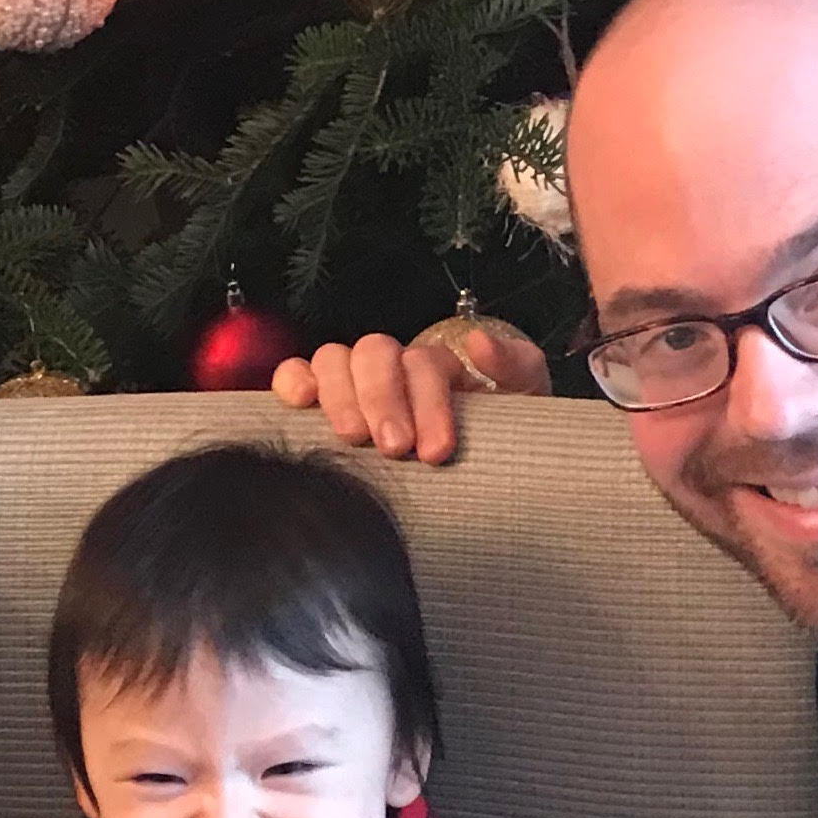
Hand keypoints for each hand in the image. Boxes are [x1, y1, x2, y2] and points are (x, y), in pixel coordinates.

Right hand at [271, 326, 550, 464]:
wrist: (481, 474)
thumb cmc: (498, 439)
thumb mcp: (524, 399)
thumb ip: (515, 366)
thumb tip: (478, 342)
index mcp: (436, 366)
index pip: (424, 364)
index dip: (429, 403)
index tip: (437, 451)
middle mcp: (391, 366)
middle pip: (375, 354)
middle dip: (384, 399)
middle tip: (395, 448)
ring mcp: (352, 381)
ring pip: (334, 359)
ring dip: (341, 395)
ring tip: (352, 439)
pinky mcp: (320, 402)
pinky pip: (296, 374)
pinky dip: (292, 381)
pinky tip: (299, 403)